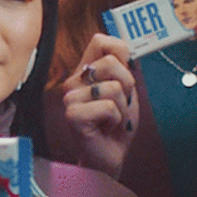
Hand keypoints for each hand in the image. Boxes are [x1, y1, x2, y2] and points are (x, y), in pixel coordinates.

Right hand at [58, 34, 137, 177]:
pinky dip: (115, 119)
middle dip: (126, 87)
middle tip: (118, 106)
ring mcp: (70, 98)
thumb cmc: (117, 125)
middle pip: (111, 63)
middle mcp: (74, 81)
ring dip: (122, 108)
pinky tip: (105, 128)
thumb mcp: (126, 90)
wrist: (110, 156)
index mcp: (84, 71)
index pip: (101, 40)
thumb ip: (122, 66)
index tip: (122, 80)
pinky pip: (108, 106)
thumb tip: (121, 49)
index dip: (121, 56)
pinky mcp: (72, 115)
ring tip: (111, 120)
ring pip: (113, 87)